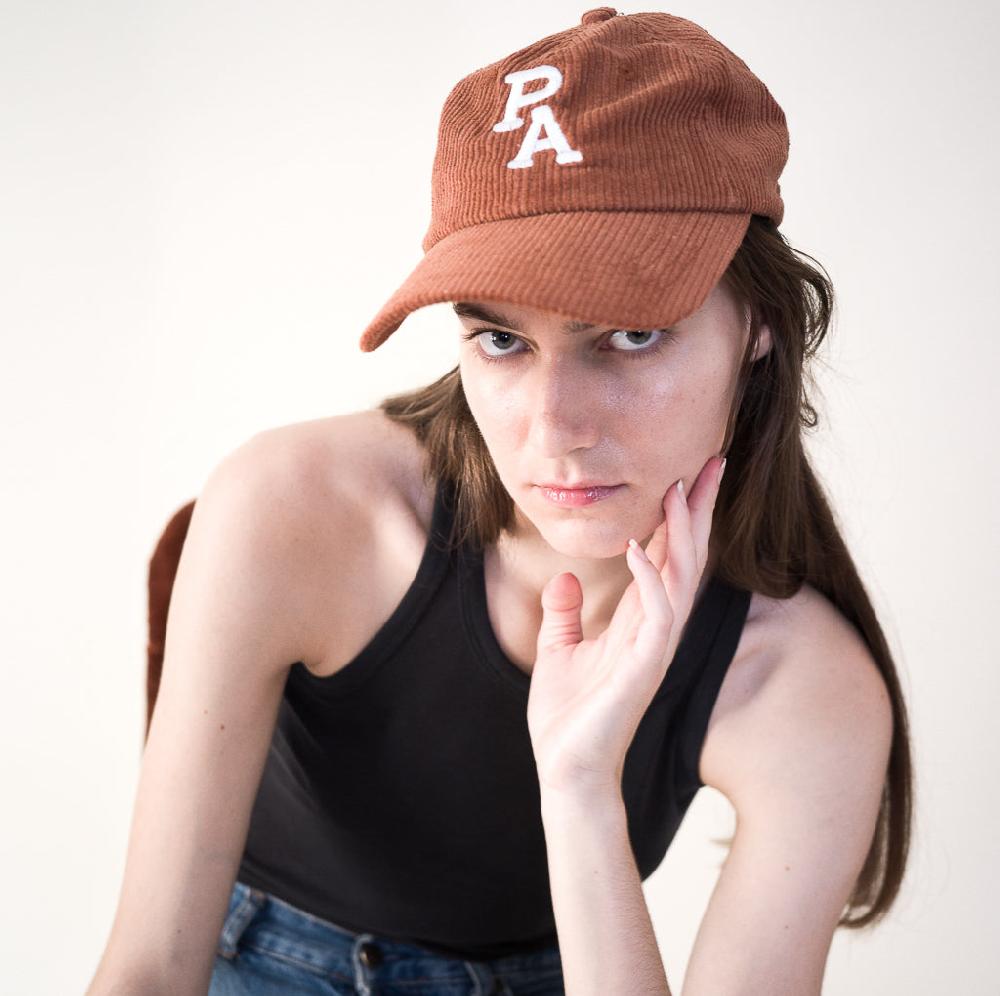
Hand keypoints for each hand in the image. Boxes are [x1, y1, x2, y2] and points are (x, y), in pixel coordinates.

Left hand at [526, 454, 726, 797]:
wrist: (565, 769)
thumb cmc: (567, 715)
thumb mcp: (558, 649)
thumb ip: (564, 613)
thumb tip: (565, 580)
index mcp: (637, 621)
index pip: (666, 556)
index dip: (678, 516)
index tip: (688, 473)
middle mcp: (654, 628)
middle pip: (686, 556)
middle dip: (698, 509)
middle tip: (713, 461)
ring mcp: (653, 647)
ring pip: (681, 577)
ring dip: (681, 532)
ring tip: (679, 488)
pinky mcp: (643, 667)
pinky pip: (657, 615)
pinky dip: (649, 578)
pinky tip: (635, 546)